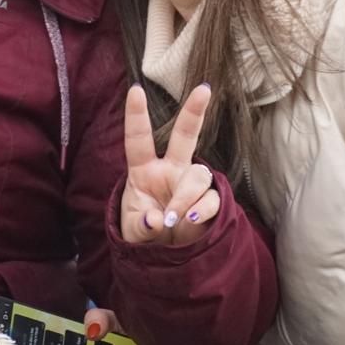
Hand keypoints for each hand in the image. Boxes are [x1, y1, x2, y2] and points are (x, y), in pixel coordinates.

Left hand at [118, 83, 219, 244]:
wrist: (163, 255)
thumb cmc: (143, 233)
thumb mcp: (132, 232)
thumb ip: (141, 226)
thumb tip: (156, 219)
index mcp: (144, 170)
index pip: (138, 140)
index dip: (137, 116)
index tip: (135, 90)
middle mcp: (170, 170)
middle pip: (185, 135)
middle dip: (194, 111)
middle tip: (204, 89)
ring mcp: (190, 184)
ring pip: (198, 175)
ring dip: (186, 196)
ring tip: (174, 217)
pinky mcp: (209, 202)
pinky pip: (212, 198)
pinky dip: (202, 209)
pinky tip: (191, 219)